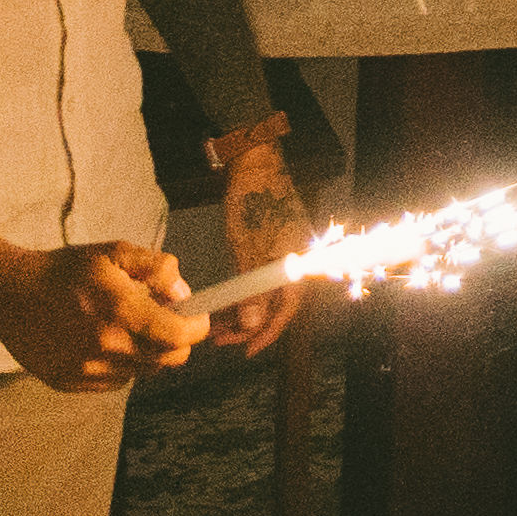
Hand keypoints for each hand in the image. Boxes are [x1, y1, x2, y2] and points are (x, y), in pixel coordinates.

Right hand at [0, 238, 206, 392]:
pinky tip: (110, 344)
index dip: (197, 328)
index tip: (198, 317)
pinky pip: (114, 382)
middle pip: (166, 360)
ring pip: (142, 372)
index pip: (178, 337)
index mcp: (121, 312)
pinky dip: (123, 367)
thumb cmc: (66, 270)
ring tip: (133, 329)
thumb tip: (183, 295)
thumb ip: (158, 269)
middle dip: (177, 342)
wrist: (10, 294)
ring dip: (149, 354)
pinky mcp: (68, 382)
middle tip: (168, 322)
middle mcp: (107, 347)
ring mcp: (86, 369)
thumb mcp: (116, 253)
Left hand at [210, 148, 313, 354]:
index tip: (245, 351)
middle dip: (251, 325)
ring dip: (245, 311)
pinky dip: (245, 293)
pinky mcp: (273, 245)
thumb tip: (251, 326)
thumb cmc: (254, 204)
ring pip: (267, 293)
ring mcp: (285, 252)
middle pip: (278, 304)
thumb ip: (252, 290)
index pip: (287, 309)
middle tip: (220, 339)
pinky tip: (227, 301)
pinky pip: (261, 279)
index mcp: (298, 264)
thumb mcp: (249, 249)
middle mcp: (297, 262)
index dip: (267, 332)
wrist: (256, 164)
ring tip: (218, 325)